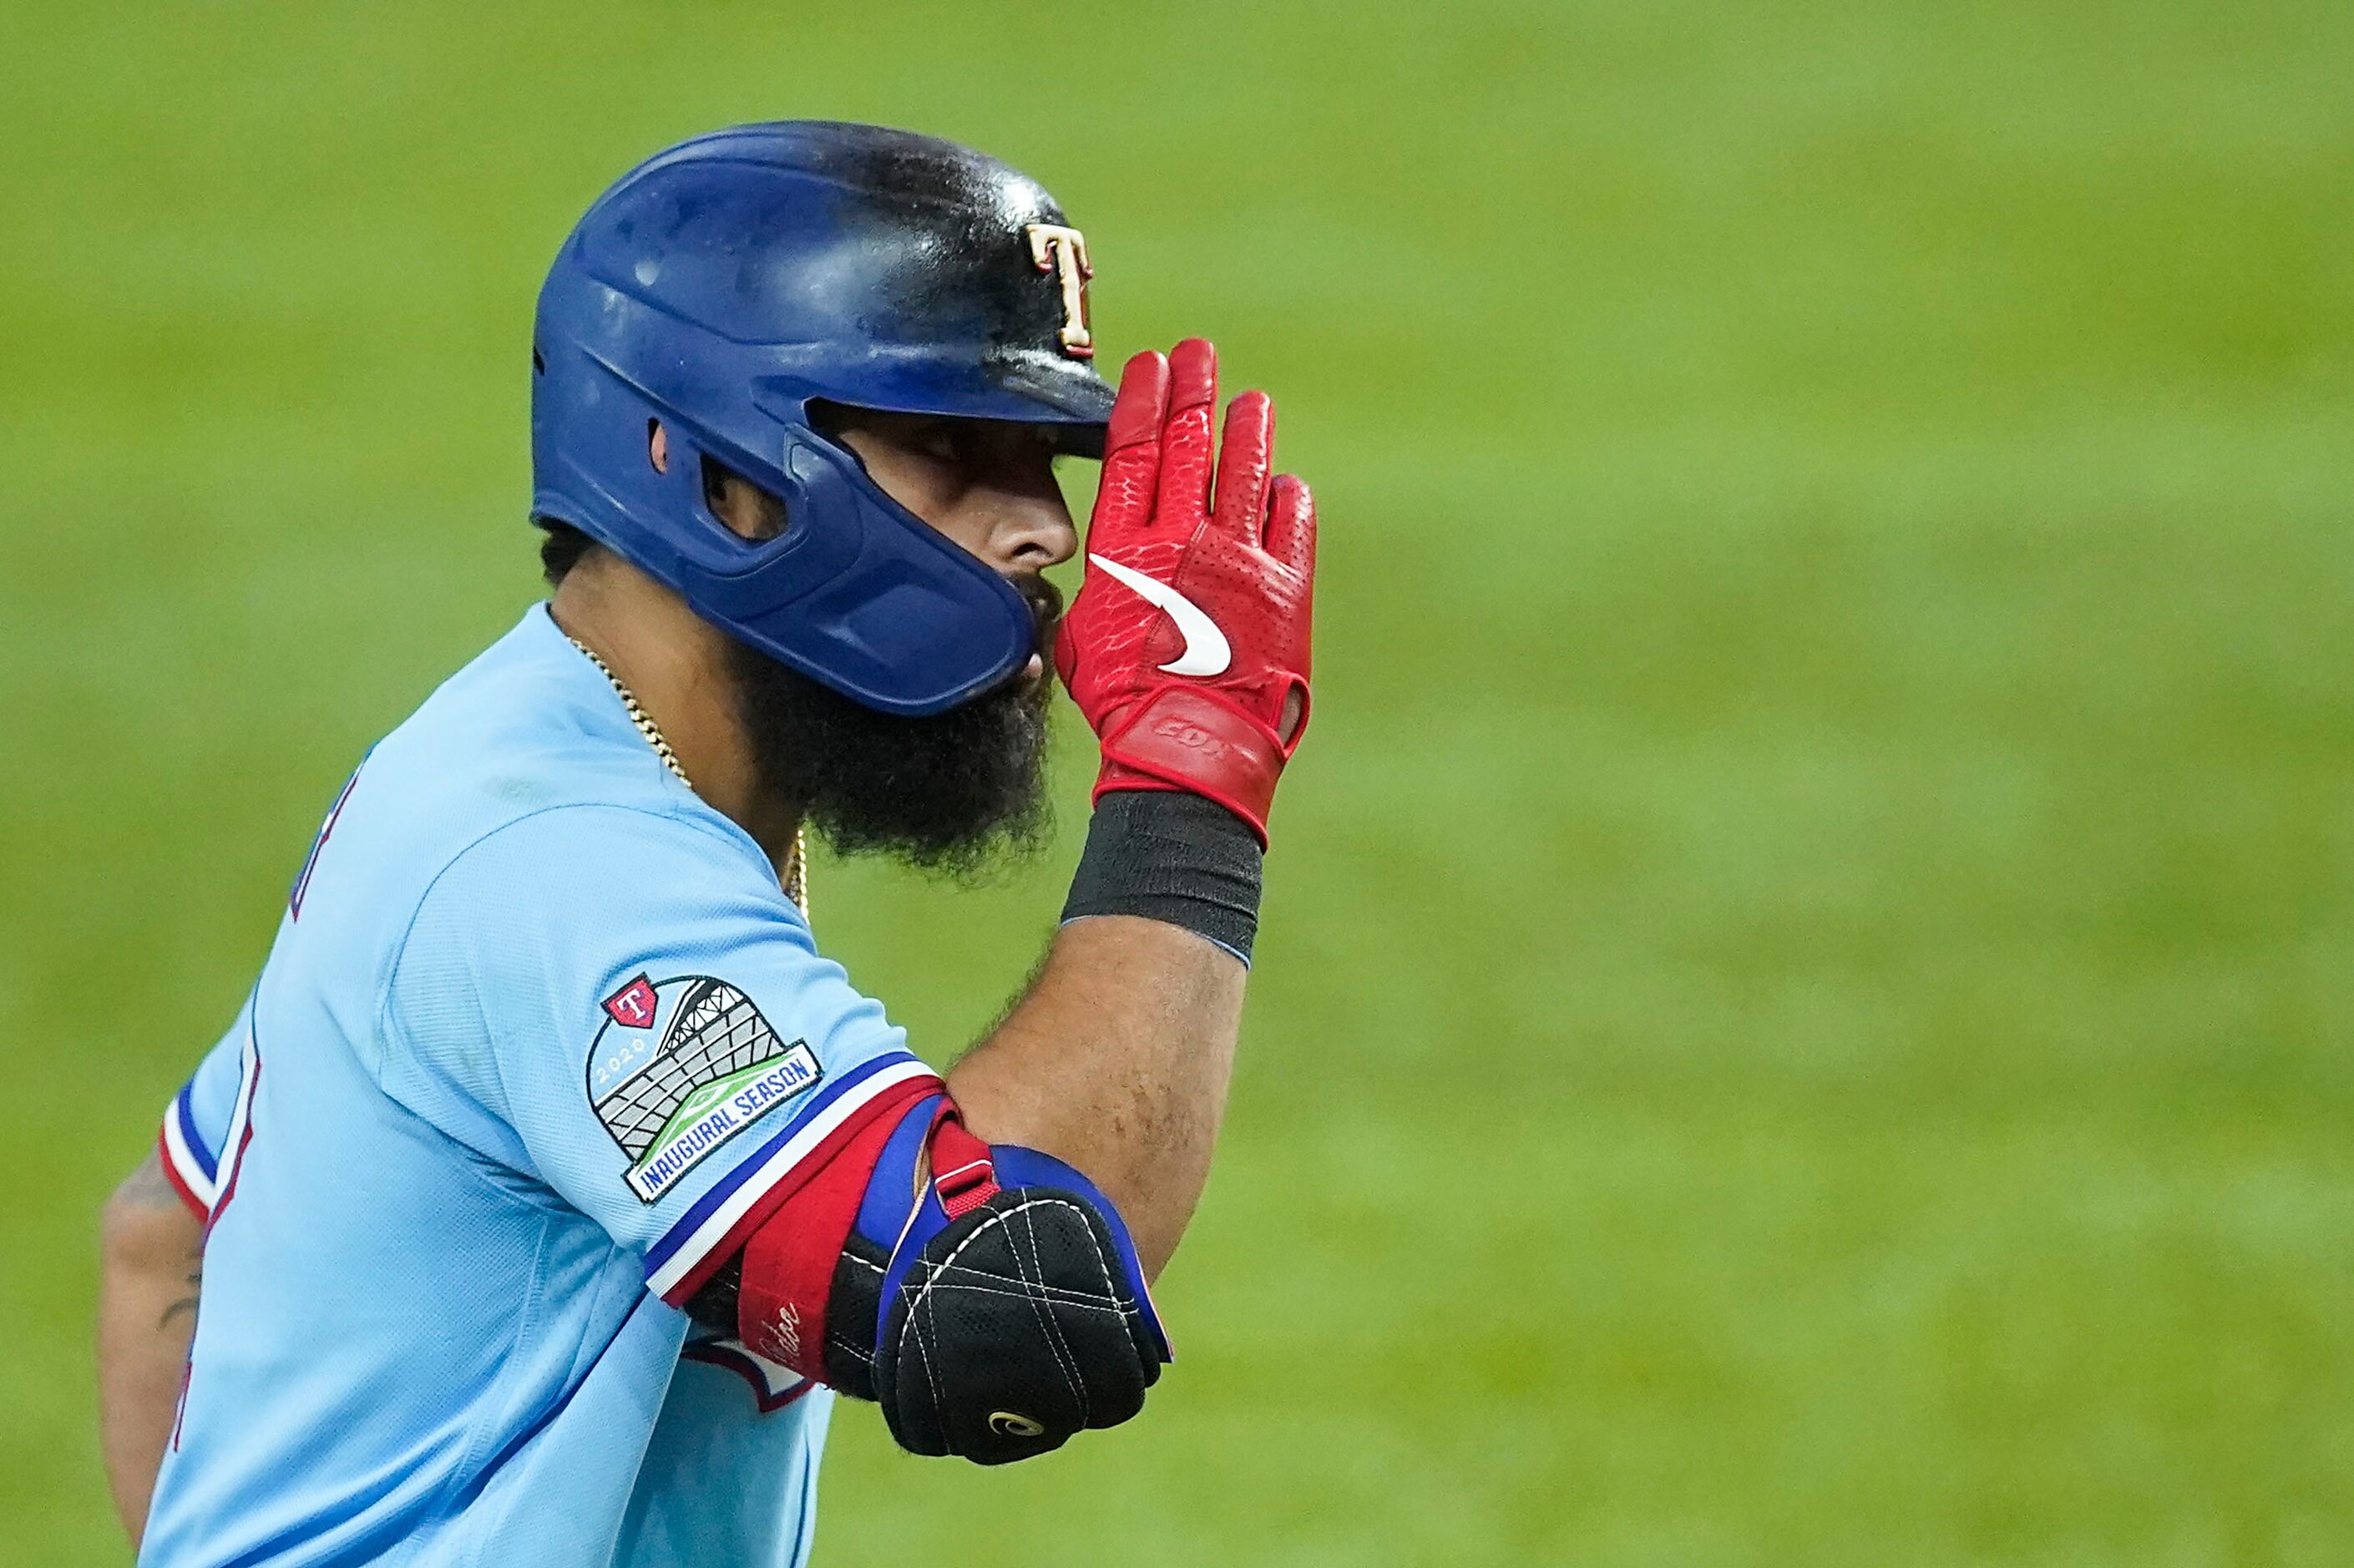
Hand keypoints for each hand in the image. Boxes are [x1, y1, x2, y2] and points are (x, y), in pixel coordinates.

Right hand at [1054, 339, 1315, 844]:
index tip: (1151, 366)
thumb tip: (1106, 586)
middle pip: (1189, 447)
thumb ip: (1101, 595)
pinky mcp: (1286, 591)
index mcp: (1127, 552)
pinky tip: (1287, 484)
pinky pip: (1293, 527)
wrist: (1191, 746)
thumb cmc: (1128, 704)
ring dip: (1247, 432)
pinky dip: (1290, 501)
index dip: (1143, 403)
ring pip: (1245, 475)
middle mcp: (1184, 542)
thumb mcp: (1085, 642)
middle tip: (1199, 355)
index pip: (1133, 454)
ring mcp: (1240, 562)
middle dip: (1193, 393)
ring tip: (1251, 402)